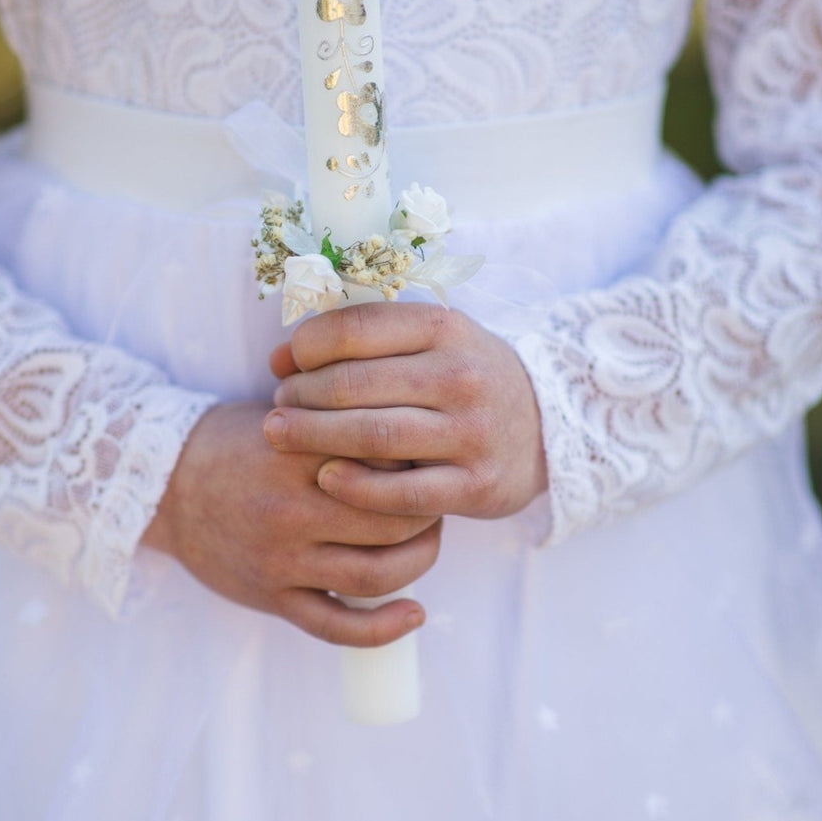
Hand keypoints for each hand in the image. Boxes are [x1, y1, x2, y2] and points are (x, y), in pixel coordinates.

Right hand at [143, 401, 440, 645]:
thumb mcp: (284, 414)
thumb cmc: (238, 446)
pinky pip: (337, 625)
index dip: (420, 458)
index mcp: (297, 452)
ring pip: (376, 573)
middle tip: (436, 497)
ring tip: (427, 543)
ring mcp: (282, 557)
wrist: (165, 488)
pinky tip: (414, 614)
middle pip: (392, 518)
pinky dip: (383, 628)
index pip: (386, 457)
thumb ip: (339, 417)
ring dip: (418, 561)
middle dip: (429, 510)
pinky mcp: (273, 595)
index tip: (430, 455)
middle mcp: (290, 507)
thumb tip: (415, 419)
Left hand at [265, 302, 547, 520]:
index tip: (286, 364)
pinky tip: (325, 479)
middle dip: (300, 396)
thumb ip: (357, 344)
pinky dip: (357, 487)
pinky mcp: (476, 485)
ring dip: (313, 436)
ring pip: (374, 436)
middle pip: (356, 385)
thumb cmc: (461, 381)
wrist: (545, 428)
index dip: (306, 347)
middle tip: (276, 407)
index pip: (356, 328)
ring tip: (280, 436)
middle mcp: (462, 376)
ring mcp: (472, 432)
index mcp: (445, 328)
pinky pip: (403, 492)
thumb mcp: (425, 344)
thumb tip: (278, 358)